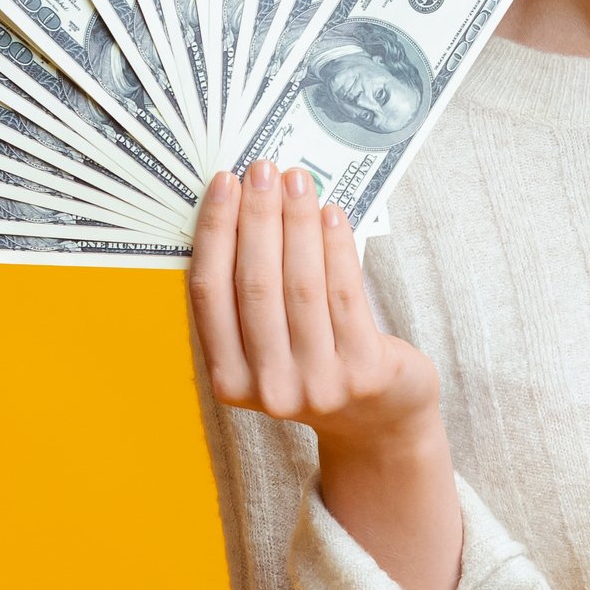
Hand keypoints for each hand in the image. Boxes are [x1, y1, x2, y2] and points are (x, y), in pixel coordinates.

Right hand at [188, 159, 441, 457]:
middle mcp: (268, 388)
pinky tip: (331, 213)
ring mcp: (318, 383)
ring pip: (301, 284)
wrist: (379, 421)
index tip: (223, 184)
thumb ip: (250, 297)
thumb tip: (242, 209)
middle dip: (256, 217)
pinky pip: (345, 294)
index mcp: (229, 380)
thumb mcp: (270, 346)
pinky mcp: (364, 370)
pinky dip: (336, 247)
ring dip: (297, 223)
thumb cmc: (317, 364)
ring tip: (297, 180)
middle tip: (261, 168)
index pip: (210, 295)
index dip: (214, 233)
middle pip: (255, 284)